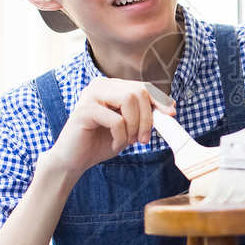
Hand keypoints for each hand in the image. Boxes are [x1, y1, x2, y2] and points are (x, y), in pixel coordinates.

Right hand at [48, 79, 175, 179]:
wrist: (74, 160)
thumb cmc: (100, 142)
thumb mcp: (128, 128)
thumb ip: (143, 116)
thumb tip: (169, 108)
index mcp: (111, 86)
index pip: (142, 86)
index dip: (159, 99)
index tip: (171, 113)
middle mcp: (100, 85)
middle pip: (138, 91)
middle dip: (146, 118)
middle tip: (143, 139)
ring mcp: (90, 95)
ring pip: (128, 100)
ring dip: (134, 126)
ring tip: (128, 141)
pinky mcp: (84, 110)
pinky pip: (116, 120)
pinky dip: (120, 136)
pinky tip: (114, 144)